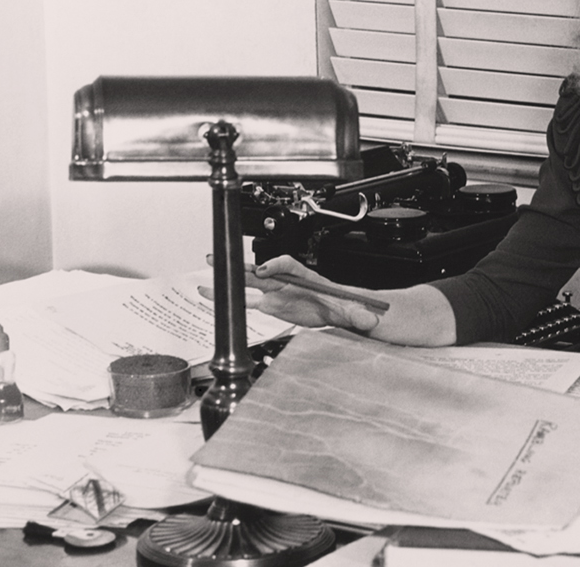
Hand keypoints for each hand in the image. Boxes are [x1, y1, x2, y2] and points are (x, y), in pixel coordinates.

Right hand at [197, 255, 382, 331]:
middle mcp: (286, 280)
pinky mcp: (270, 304)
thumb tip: (370, 320)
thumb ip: (359, 315)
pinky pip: (247, 301)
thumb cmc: (342, 304)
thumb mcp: (351, 309)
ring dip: (230, 275)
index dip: (275, 265)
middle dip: (242, 264)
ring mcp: (276, 291)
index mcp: (303, 276)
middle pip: (262, 268)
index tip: (265, 270)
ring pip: (250, 281)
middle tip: (223, 259)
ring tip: (209, 266)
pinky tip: (210, 294)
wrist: (338, 310)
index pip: (286, 264)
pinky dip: (230, 298)